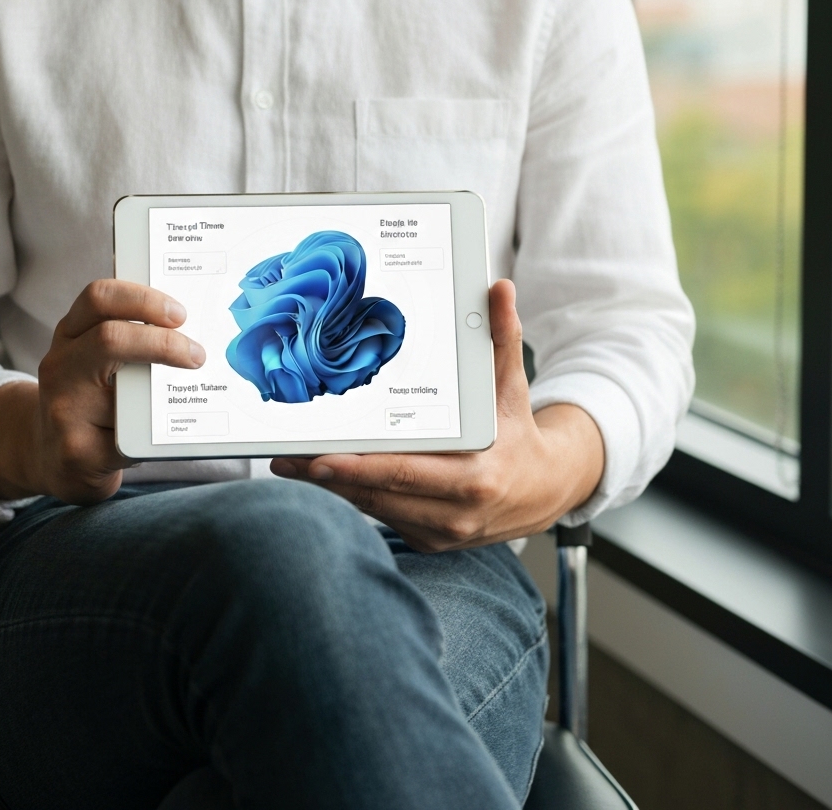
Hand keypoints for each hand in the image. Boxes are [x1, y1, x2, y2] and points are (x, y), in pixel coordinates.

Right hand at [0, 279, 204, 504]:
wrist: (55, 459)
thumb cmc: (93, 402)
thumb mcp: (102, 362)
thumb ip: (134, 343)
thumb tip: (198, 332)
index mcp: (72, 334)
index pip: (100, 297)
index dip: (143, 299)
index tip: (180, 313)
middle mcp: (61, 365)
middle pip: (109, 338)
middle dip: (162, 342)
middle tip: (196, 355)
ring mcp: (63, 410)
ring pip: (121, 393)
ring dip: (162, 394)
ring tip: (188, 396)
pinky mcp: (77, 451)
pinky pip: (128, 439)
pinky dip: (153, 436)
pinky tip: (164, 435)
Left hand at [270, 279, 604, 551]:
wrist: (544, 489)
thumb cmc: (517, 433)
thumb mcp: (511, 384)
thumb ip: (501, 337)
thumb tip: (498, 289)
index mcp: (475, 477)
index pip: (404, 472)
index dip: (359, 467)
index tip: (320, 456)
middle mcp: (456, 512)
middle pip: (379, 495)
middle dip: (328, 477)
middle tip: (287, 458)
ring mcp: (442, 532)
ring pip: (374, 509)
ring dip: (334, 488)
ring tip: (293, 464)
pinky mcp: (430, 541)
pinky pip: (383, 517)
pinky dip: (355, 496)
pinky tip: (325, 476)